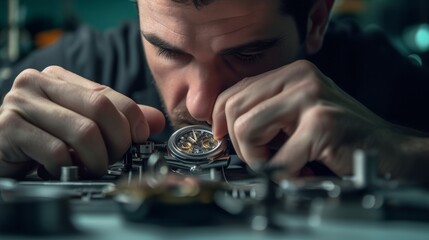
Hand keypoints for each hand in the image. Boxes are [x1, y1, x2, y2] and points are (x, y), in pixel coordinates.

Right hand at [0, 66, 164, 177]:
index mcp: (59, 79)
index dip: (132, 119)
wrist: (0, 154)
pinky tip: (64, 170)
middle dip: (117, 141)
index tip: (140, 138)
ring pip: (84, 132)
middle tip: (113, 158)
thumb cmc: (41, 141)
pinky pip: (58, 152)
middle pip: (100, 108)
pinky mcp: (9, 128)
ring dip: (96, 159)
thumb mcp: (81, 124)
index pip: (109, 94)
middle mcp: (38, 83)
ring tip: (91, 168)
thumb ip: (117, 120)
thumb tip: (155, 121)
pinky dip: (69, 168)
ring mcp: (21, 103)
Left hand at [212, 60, 392, 177]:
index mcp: (291, 73)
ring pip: (246, 128)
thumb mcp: (295, 117)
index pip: (234, 91)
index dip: (220, 119)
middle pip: (233, 107)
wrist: (386, 151)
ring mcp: (310, 97)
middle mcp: (299, 78)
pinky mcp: (321, 123)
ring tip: (282, 165)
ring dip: (257, 158)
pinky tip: (301, 172)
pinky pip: (275, 158)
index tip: (223, 138)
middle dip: (239, 143)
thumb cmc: (339, 137)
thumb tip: (222, 125)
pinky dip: (283, 174)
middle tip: (262, 158)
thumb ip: (265, 113)